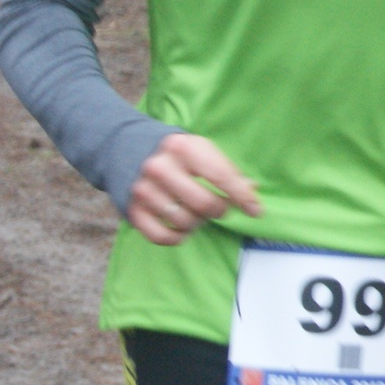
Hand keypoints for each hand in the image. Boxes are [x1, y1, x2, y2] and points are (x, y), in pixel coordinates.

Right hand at [128, 133, 260, 245]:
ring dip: (197, 223)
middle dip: (219, 210)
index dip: (242, 196)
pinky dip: (177, 237)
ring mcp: (143, 190)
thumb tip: (252, 189)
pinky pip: (162, 237)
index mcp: (182, 147)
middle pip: (203, 203)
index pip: (220, 176)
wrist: (128, 149)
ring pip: (184, 222)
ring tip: (196, 212)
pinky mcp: (133, 210)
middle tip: (220, 208)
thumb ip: (226, 170)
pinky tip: (182, 228)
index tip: (255, 210)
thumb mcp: (201, 151)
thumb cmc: (176, 154)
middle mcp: (160, 167)